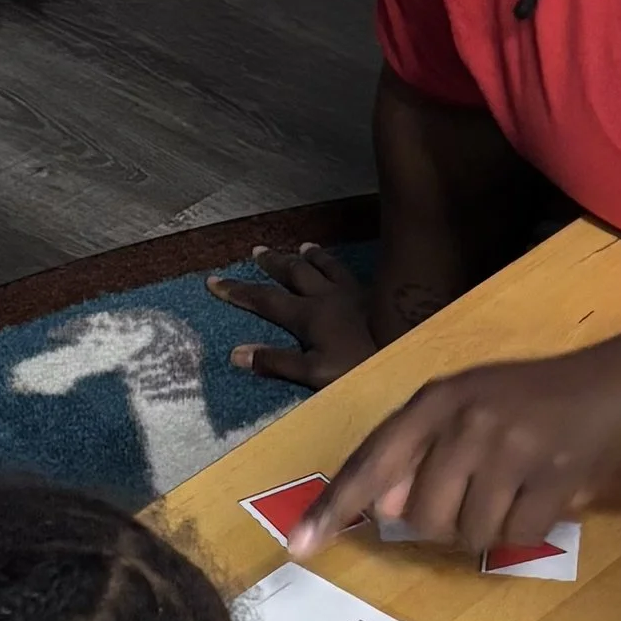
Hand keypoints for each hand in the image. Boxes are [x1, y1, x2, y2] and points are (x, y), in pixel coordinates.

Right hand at [209, 244, 375, 389]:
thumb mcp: (314, 373)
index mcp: (307, 315)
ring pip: (323, 266)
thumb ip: (276, 362)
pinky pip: (347, 271)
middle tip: (256, 250)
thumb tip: (236, 353)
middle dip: (272, 263)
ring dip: (308, 256)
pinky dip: (336, 262)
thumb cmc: (359, 367)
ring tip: (299, 247)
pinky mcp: (372, 294)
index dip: (237, 291)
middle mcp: (324, 296)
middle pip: (292, 273)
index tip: (213, 280)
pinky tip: (339, 263)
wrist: (406, 352)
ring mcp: (350, 292)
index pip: (264, 300)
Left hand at [295, 348, 620, 561]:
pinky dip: (527, 529)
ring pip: (470, 534)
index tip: (300, 547)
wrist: (612, 394)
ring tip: (514, 491)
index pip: (371, 462)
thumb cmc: (527, 405)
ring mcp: (512, 447)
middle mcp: (467, 421)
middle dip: (445, 521)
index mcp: (435, 402)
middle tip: (478, 494)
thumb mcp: (465, 411)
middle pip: (422, 517)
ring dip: (490, 528)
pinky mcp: (553, 476)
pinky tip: (543, 497)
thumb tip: (379, 509)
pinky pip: (516, 536)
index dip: (334, 508)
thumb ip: (418, 453)